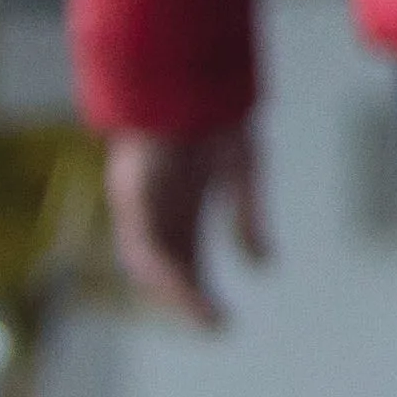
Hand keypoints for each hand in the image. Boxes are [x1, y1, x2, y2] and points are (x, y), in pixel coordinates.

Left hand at [105, 126, 269, 331]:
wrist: (191, 71)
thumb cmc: (214, 112)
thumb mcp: (243, 172)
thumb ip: (249, 218)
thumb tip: (263, 266)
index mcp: (179, 202)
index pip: (182, 257)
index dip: (199, 289)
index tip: (222, 319)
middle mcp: (155, 205)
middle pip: (162, 265)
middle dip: (186, 299)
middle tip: (215, 326)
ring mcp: (140, 199)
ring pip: (146, 260)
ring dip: (173, 291)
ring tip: (203, 313)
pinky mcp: (134, 190)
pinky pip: (143, 241)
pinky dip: (164, 268)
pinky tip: (188, 284)